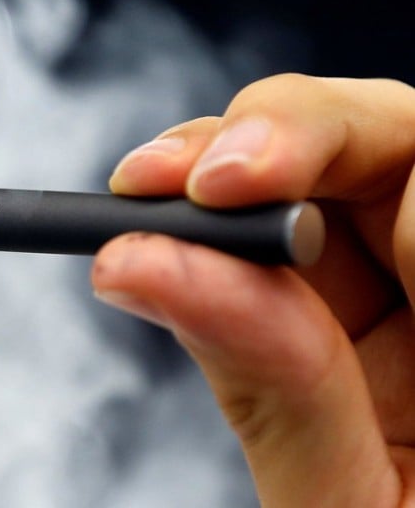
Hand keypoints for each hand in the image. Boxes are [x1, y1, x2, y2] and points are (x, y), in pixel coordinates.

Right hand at [91, 74, 414, 505]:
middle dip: (265, 145)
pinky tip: (159, 250)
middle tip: (154, 182)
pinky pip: (279, 265)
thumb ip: (272, 384)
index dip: (325, 141)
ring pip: (321, 189)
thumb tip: (142, 262)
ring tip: (137, 209)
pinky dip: (209, 249)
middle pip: (381, 148)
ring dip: (219, 188)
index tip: (218, 180)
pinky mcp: (351, 341)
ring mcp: (408, 317)